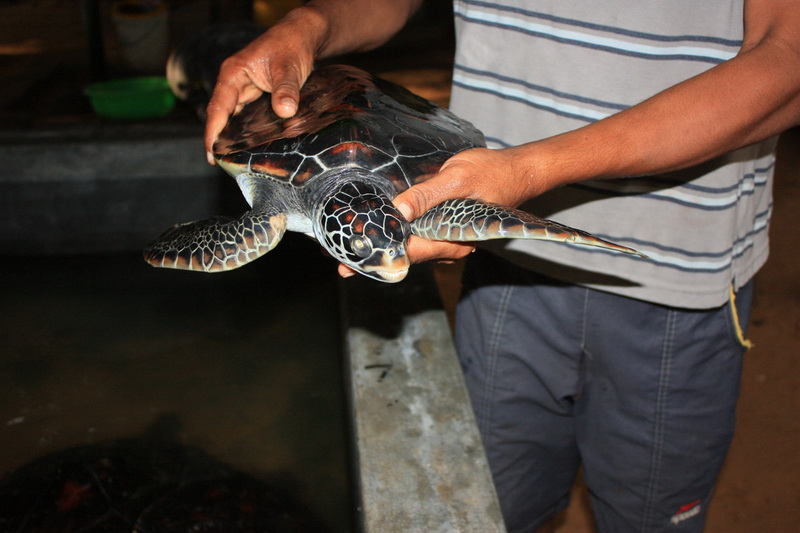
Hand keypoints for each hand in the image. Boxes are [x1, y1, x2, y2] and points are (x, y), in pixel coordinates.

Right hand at [203, 7, 325, 162]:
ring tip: (232, 160)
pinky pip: (246, 115)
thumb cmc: (291, 46)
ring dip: (232, 136)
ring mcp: (244, 88)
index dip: (212, 132)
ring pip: (233, 116)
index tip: (211, 153)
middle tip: (221, 163)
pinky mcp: (256, 94)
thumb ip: (286, 89)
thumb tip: (285, 111)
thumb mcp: (288, 68)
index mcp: (233, 74)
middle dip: (219, 138)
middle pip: (221, 115)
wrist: (302, 37)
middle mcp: (234, 82)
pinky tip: (250, 146)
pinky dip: (246, 130)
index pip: (218, 107)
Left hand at [337, 145, 548, 277]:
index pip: (410, 253)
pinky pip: (414, 237)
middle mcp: (449, 246)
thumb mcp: (456, 179)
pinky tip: (369, 231)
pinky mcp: (441, 229)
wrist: (517, 171)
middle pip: (404, 256)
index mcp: (454, 240)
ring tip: (344, 246)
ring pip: (407, 248)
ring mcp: (445, 239)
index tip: (350, 261)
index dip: (379, 256)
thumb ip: (426, 195)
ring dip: (379, 247)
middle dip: (372, 257)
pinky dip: (392, 235)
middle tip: (336, 260)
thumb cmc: (492, 173)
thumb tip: (397, 211)